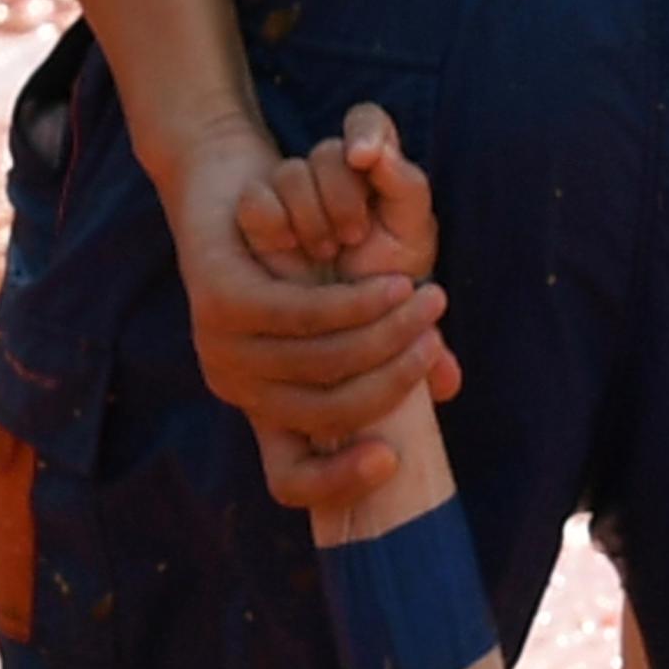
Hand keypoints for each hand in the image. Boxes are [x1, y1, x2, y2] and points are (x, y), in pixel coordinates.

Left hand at [187, 104, 451, 509]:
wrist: (225, 186)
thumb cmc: (297, 259)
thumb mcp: (347, 316)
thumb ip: (395, 352)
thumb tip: (448, 385)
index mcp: (262, 409)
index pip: (290, 480)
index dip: (339, 483)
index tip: (392, 459)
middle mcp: (235, 388)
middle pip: (328, 411)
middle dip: (396, 379)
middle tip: (436, 337)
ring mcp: (221, 347)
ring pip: (322, 361)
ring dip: (386, 335)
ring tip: (427, 304)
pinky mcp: (220, 301)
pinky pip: (304, 314)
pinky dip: (357, 304)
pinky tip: (391, 288)